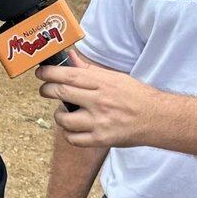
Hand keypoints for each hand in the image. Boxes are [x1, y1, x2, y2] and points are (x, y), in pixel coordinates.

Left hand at [38, 63, 162, 148]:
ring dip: (58, 115)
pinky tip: (73, 128)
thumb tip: (70, 57)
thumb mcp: (115, 77)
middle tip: (45, 90)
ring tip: (63, 113)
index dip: (49, 73)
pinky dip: (69, 133)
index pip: (69, 76)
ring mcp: (99, 122)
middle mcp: (99, 102)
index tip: (40, 73)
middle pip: (61, 94)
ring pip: (64, 119)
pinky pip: (73, 139)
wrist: (156, 119)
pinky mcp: (100, 139)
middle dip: (46, 90)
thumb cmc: (135, 96)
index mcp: (102, 84)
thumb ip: (90, 70)